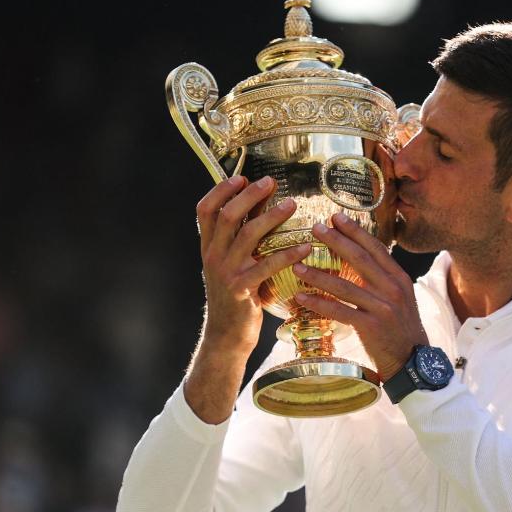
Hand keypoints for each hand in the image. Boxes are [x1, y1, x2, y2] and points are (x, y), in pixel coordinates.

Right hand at [196, 175, 310, 352]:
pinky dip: (288, 254)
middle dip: (249, 195)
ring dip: (271, 217)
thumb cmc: (237, 296)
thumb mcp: (233, 264)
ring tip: (292, 205)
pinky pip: (267, 265)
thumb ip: (243, 237)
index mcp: (208, 247)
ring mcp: (226, 273)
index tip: (241, 176)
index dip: (220, 191)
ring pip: (248, 236)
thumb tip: (261, 204)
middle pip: (227, 216)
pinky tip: (306, 247)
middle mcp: (213, 256)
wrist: (227, 335)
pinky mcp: (242, 289)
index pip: (205, 211)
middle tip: (270, 182)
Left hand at [293, 212, 428, 381]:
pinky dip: (318, 303)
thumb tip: (359, 260)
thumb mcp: (399, 298)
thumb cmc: (400, 328)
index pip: (376, 248)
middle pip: (360, 259)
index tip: (336, 217)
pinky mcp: (371, 326)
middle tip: (315, 228)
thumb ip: (382, 279)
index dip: (355, 231)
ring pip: (345, 286)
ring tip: (296, 265)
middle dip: (336, 241)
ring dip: (318, 274)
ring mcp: (382, 307)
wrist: (412, 360)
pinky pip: (339, 311)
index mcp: (399, 278)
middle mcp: (393, 289)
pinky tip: (301, 297)